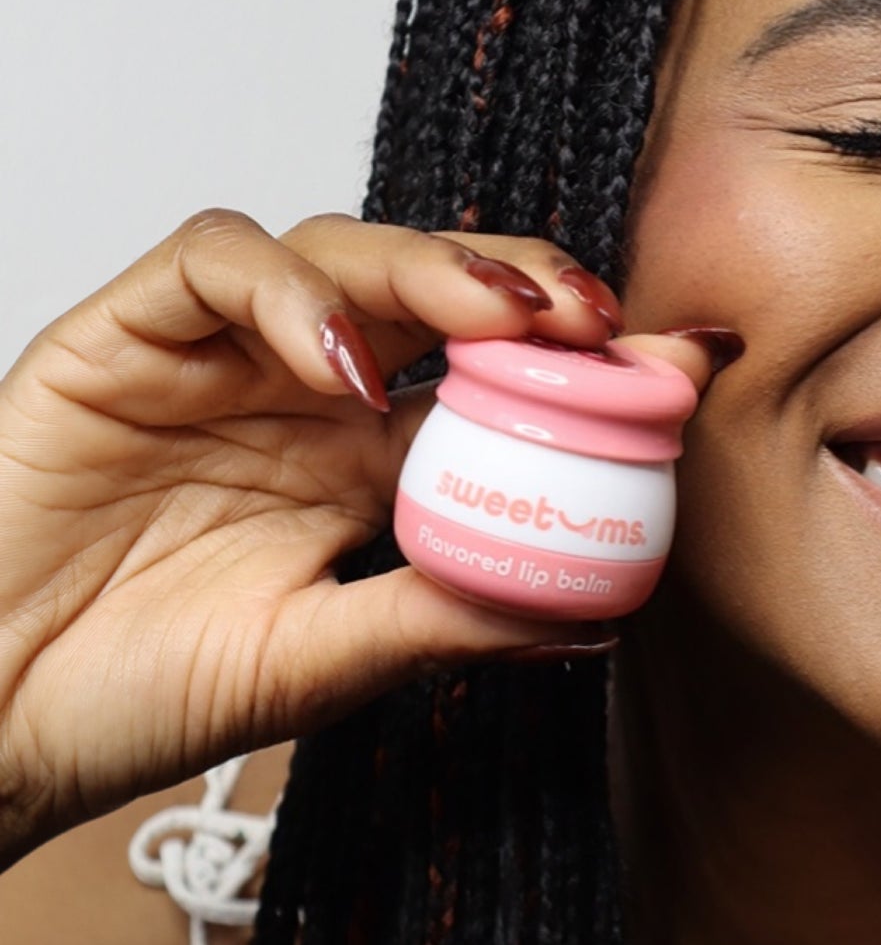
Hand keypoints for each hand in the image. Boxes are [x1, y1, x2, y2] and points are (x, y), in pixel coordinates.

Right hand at [0, 208, 718, 864]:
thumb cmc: (131, 693)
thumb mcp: (319, 666)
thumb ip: (443, 621)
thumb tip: (597, 613)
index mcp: (367, 466)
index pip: (498, 382)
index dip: (591, 361)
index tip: (689, 364)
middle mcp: (306, 395)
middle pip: (436, 293)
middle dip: (530, 289)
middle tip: (606, 320)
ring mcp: (220, 357)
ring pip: (341, 251)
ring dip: (433, 269)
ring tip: (506, 319)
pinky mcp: (127, 335)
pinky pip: (215, 264)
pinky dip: (289, 296)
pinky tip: (344, 368)